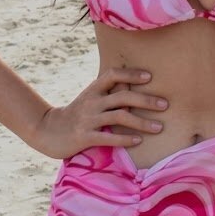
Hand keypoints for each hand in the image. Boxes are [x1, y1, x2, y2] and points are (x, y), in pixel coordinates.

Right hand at [34, 65, 168, 159]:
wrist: (49, 131)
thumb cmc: (76, 114)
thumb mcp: (90, 98)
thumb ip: (108, 92)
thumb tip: (133, 85)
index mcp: (93, 89)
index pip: (113, 75)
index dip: (131, 74)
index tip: (149, 77)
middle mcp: (92, 101)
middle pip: (123, 96)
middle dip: (146, 100)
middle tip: (165, 105)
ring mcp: (88, 119)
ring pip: (120, 117)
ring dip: (142, 122)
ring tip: (159, 127)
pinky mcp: (85, 136)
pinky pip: (109, 136)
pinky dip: (126, 138)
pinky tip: (139, 141)